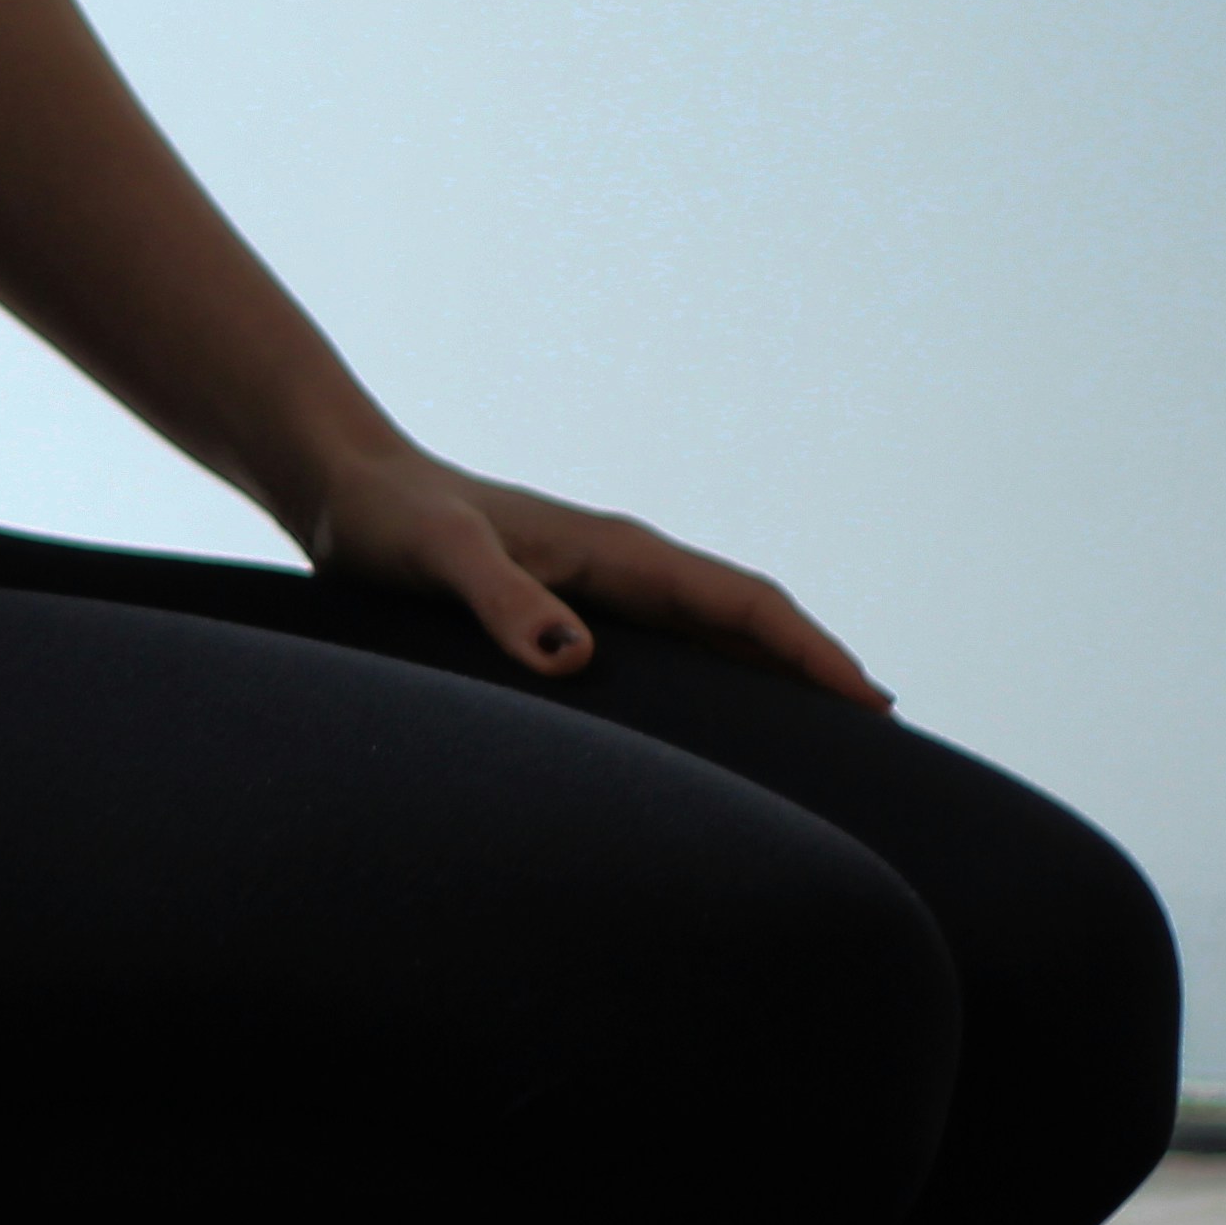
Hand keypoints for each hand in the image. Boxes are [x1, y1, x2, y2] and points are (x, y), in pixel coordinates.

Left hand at [304, 441, 893, 710]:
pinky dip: (707, 678)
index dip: (807, 651)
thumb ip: (500, 601)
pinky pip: (662, 646)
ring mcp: (598, 584)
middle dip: (812, 669)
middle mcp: (620, 564)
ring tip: (823, 738)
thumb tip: (574, 659)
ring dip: (768, 676)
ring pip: (710, 634)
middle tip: (881, 735)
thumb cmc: (386, 518)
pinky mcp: (564, 605)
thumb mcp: (439, 556)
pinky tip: (709, 725)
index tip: (869, 701)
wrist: (344, 486)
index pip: (740, 601)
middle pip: (745, 620)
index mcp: (614, 551)